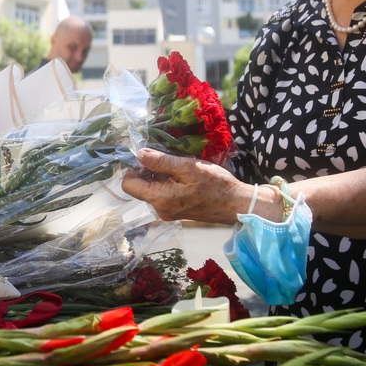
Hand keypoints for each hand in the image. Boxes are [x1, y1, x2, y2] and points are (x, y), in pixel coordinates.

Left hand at [121, 148, 274, 223]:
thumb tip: (138, 154)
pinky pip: (162, 193)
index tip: (148, 156)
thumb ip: (161, 162)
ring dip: (159, 175)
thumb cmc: (215, 184)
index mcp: (159, 199)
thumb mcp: (188, 167)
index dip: (133, 168)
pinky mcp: (176, 210)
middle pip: (139, 187)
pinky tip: (183, 175)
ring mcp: (168, 211)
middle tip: (166, 159)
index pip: (128, 185)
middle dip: (148, 171)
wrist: (236, 204)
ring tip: (178, 167)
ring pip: (152, 189)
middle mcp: (159, 209)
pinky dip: (167, 182)